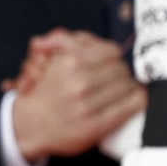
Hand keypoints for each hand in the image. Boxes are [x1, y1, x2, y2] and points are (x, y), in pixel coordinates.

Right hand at [12, 30, 145, 160]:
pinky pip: (131, 106)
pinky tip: (134, 98)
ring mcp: (87, 104)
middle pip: (120, 68)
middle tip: (115, 77)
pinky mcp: (96, 125)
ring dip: (128, 86)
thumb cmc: (41, 95)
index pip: (111, 51)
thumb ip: (63, 41)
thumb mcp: (45, 59)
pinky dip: (137, 100)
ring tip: (121, 89)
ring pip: (127, 85)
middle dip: (120, 71)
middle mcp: (78, 81)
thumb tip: (87, 38)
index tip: (111, 62)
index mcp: (68, 62)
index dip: (112, 56)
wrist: (28, 127)